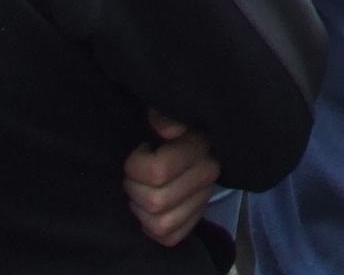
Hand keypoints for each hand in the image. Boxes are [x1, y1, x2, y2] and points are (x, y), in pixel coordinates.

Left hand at [123, 113, 218, 247]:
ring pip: (161, 224)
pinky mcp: (196, 217)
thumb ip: (164, 113)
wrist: (188, 132)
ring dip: (141, 209)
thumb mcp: (165, 108)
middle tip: (134, 174)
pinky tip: (147, 209)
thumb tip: (168, 132)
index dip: (135, 165)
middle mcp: (209, 173)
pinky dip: (150, 227)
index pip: (158, 171)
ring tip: (140, 190)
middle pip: (157, 201)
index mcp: (202, 144)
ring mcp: (204, 197)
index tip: (141, 149)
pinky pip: (169, 237)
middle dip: (134, 188)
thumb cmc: (168, 121)